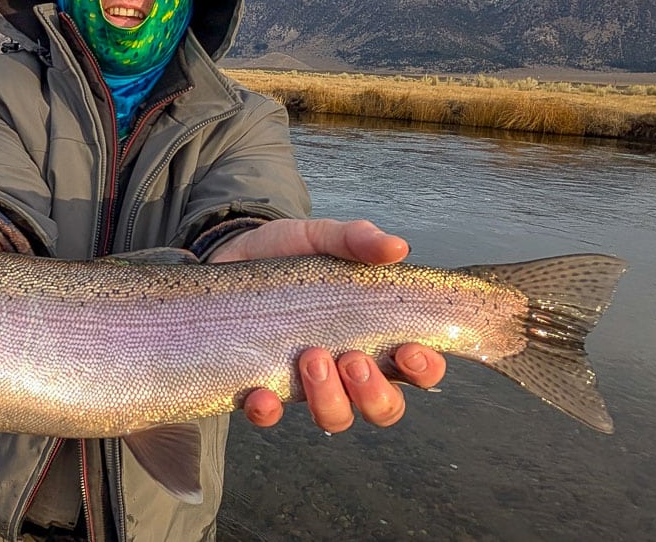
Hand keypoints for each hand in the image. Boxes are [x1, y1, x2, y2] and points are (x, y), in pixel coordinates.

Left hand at [208, 218, 447, 431]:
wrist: (232, 252)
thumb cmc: (290, 252)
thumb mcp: (322, 237)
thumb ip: (357, 239)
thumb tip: (397, 248)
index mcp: (374, 334)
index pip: (418, 369)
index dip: (423, 370)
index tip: (409, 350)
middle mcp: (346, 368)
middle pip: (383, 407)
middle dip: (374, 392)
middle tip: (352, 358)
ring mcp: (305, 382)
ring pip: (335, 417)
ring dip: (329, 399)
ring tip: (310, 357)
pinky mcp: (261, 384)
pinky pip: (268, 415)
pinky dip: (267, 411)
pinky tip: (261, 393)